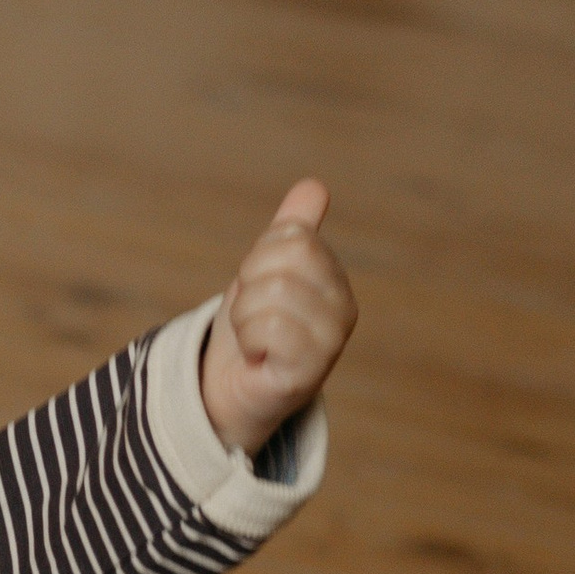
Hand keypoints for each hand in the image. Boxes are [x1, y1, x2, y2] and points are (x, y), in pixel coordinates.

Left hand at [200, 180, 356, 459]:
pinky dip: (248, 340)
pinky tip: (258, 357)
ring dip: (244, 316)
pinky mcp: (308, 373)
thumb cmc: (252, 327)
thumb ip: (291, 230)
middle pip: (282, 261)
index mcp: (335, 281)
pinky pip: (268, 329)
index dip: (258, 259)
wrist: (230, 389)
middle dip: (248, 285)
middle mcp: (344, 311)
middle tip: (253, 316)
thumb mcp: (266, 270)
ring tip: (254, 338)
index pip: (292, 235)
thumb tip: (315, 185)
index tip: (257, 289)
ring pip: (270, 293)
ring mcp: (330, 344)